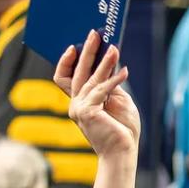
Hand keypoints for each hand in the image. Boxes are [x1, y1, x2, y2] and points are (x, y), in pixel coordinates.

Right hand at [56, 32, 139, 157]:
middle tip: (95, 34)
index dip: (66, 61)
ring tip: (114, 48)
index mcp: (80, 102)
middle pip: (76, 72)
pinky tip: (124, 71)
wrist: (123, 152)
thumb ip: (110, 85)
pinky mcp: (88, 112)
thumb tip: (110, 62)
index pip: (64, 77)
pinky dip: (114, 79)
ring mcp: (79, 109)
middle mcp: (75, 104)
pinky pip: (101, 89)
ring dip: (103, 62)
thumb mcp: (118, 101)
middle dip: (86, 52)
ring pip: (90, 78)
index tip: (74, 45)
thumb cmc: (123, 130)